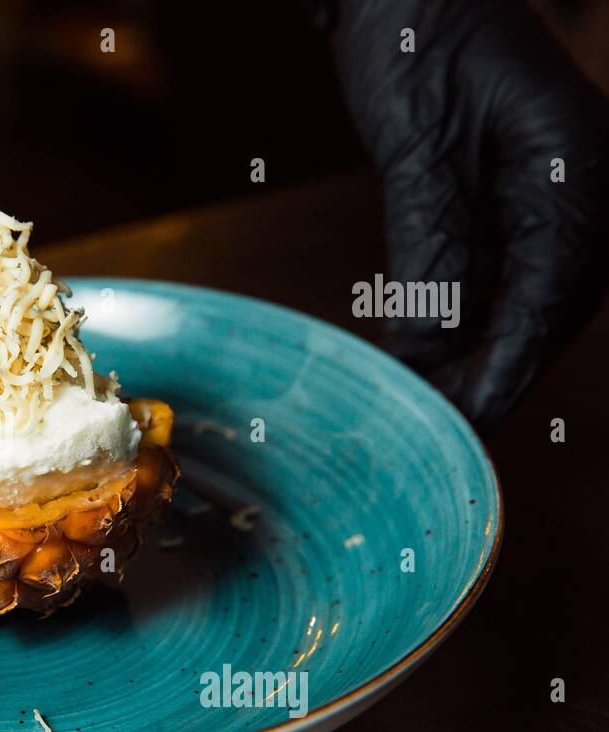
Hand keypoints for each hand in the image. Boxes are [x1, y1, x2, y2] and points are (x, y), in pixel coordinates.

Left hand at [330, 0, 608, 431]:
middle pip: (548, 306)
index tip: (469, 419)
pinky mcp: (510, 194)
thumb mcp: (419, 148)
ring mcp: (549, 189)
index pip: (551, 293)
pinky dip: (461, 312)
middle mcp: (580, 183)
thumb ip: (430, 248)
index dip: (508, 364)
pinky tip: (426, 348)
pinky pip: (496, 269)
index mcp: (577, 165)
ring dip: (476, 348)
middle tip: (445, 427)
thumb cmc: (413, 42)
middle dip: (496, 367)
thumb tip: (424, 346)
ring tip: (429, 402)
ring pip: (522, 296)